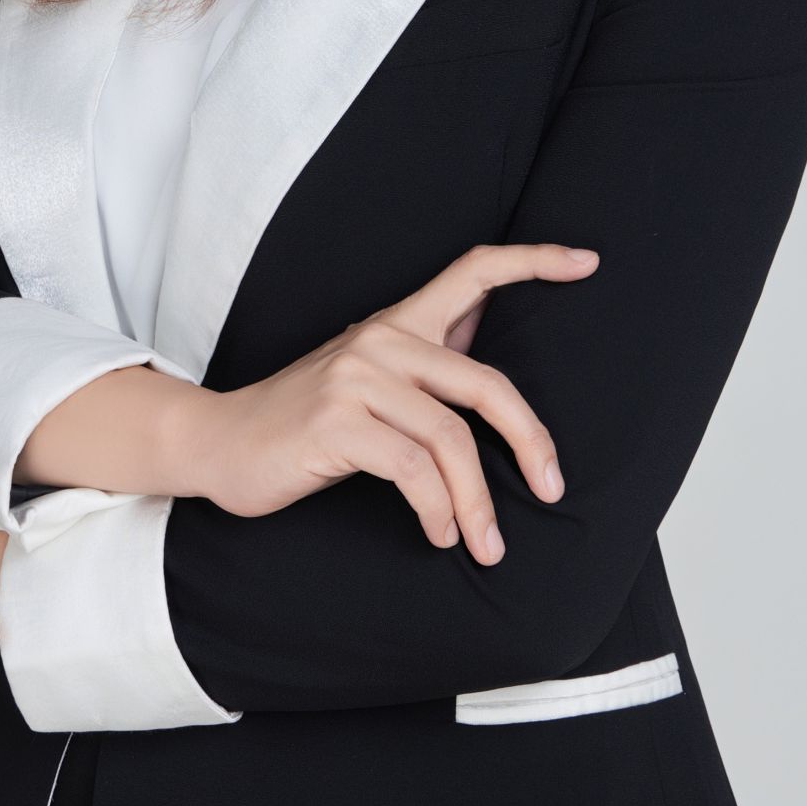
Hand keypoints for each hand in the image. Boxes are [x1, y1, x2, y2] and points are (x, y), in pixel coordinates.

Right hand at [180, 242, 597, 563]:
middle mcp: (381, 340)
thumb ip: (423, 369)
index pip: (474, 270)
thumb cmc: (304, 424)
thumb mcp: (366, 383)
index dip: (535, 261)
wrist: (218, 443)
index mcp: (397, 323)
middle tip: (553, 489)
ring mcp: (357, 379)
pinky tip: (438, 534)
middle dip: (532, 442)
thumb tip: (488, 367)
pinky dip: (437, 510)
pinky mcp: (336, 422)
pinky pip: (413, 470)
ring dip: (478, 503)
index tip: (588, 262)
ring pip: (452, 440)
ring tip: (486, 543)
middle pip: (487, 384)